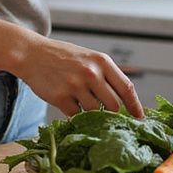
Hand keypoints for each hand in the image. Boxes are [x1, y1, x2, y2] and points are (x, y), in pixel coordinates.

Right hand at [17, 36, 143, 118]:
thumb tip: (124, 102)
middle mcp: (91, 73)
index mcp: (102, 61)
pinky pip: (76, 116)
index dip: (135, 106)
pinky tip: (70, 105)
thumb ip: (106, 76)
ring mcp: (76, 86)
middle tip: (108, 117)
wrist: (32, 54)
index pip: (126, 88)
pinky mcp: (61, 98)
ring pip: (95, 113)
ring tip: (83, 104)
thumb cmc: (63, 57)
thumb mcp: (89, 58)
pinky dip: (76, 116)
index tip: (140, 118)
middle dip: (112, 114)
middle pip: (113, 106)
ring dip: (92, 115)